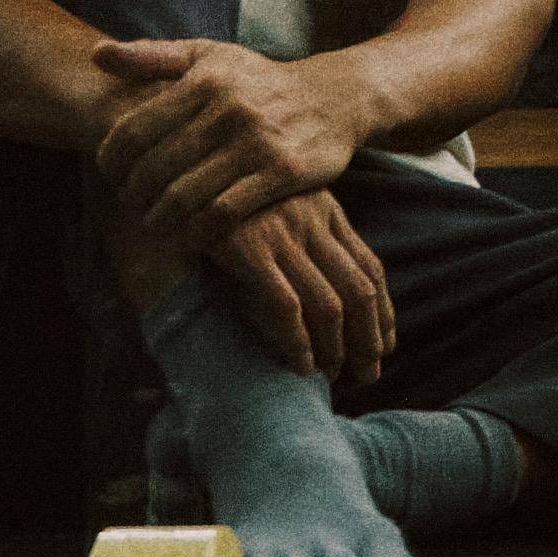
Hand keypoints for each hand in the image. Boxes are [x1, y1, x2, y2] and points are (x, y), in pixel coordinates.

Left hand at [91, 37, 365, 252]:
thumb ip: (152, 56)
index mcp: (204, 81)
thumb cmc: (259, 80)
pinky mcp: (283, 173)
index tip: (109, 175)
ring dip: (159, 220)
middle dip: (133, 196)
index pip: (134, 130)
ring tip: (153, 224)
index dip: (111, 161)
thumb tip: (96, 53)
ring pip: (186, 196)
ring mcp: (258, 143)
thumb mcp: (209, 56)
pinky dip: (198, 234)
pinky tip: (189, 238)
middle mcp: (229, 110)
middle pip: (155, 169)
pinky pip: (225, 214)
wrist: (335, 98)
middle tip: (130, 205)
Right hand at [207, 186, 395, 390]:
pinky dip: (299, 341)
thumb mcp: (278, 213)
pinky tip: (300, 364)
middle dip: (369, 338)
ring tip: (333, 377)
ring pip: (329, 303)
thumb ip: (306, 243)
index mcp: (326, 209)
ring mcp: (280, 233)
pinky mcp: (246, 248)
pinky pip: (286, 305)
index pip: (371, 267)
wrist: (172, 179)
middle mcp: (311, 219)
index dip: (383, 313)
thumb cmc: (223, 207)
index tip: (385, 346)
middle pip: (359, 289)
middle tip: (368, 375)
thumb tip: (335, 306)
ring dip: (337, 348)